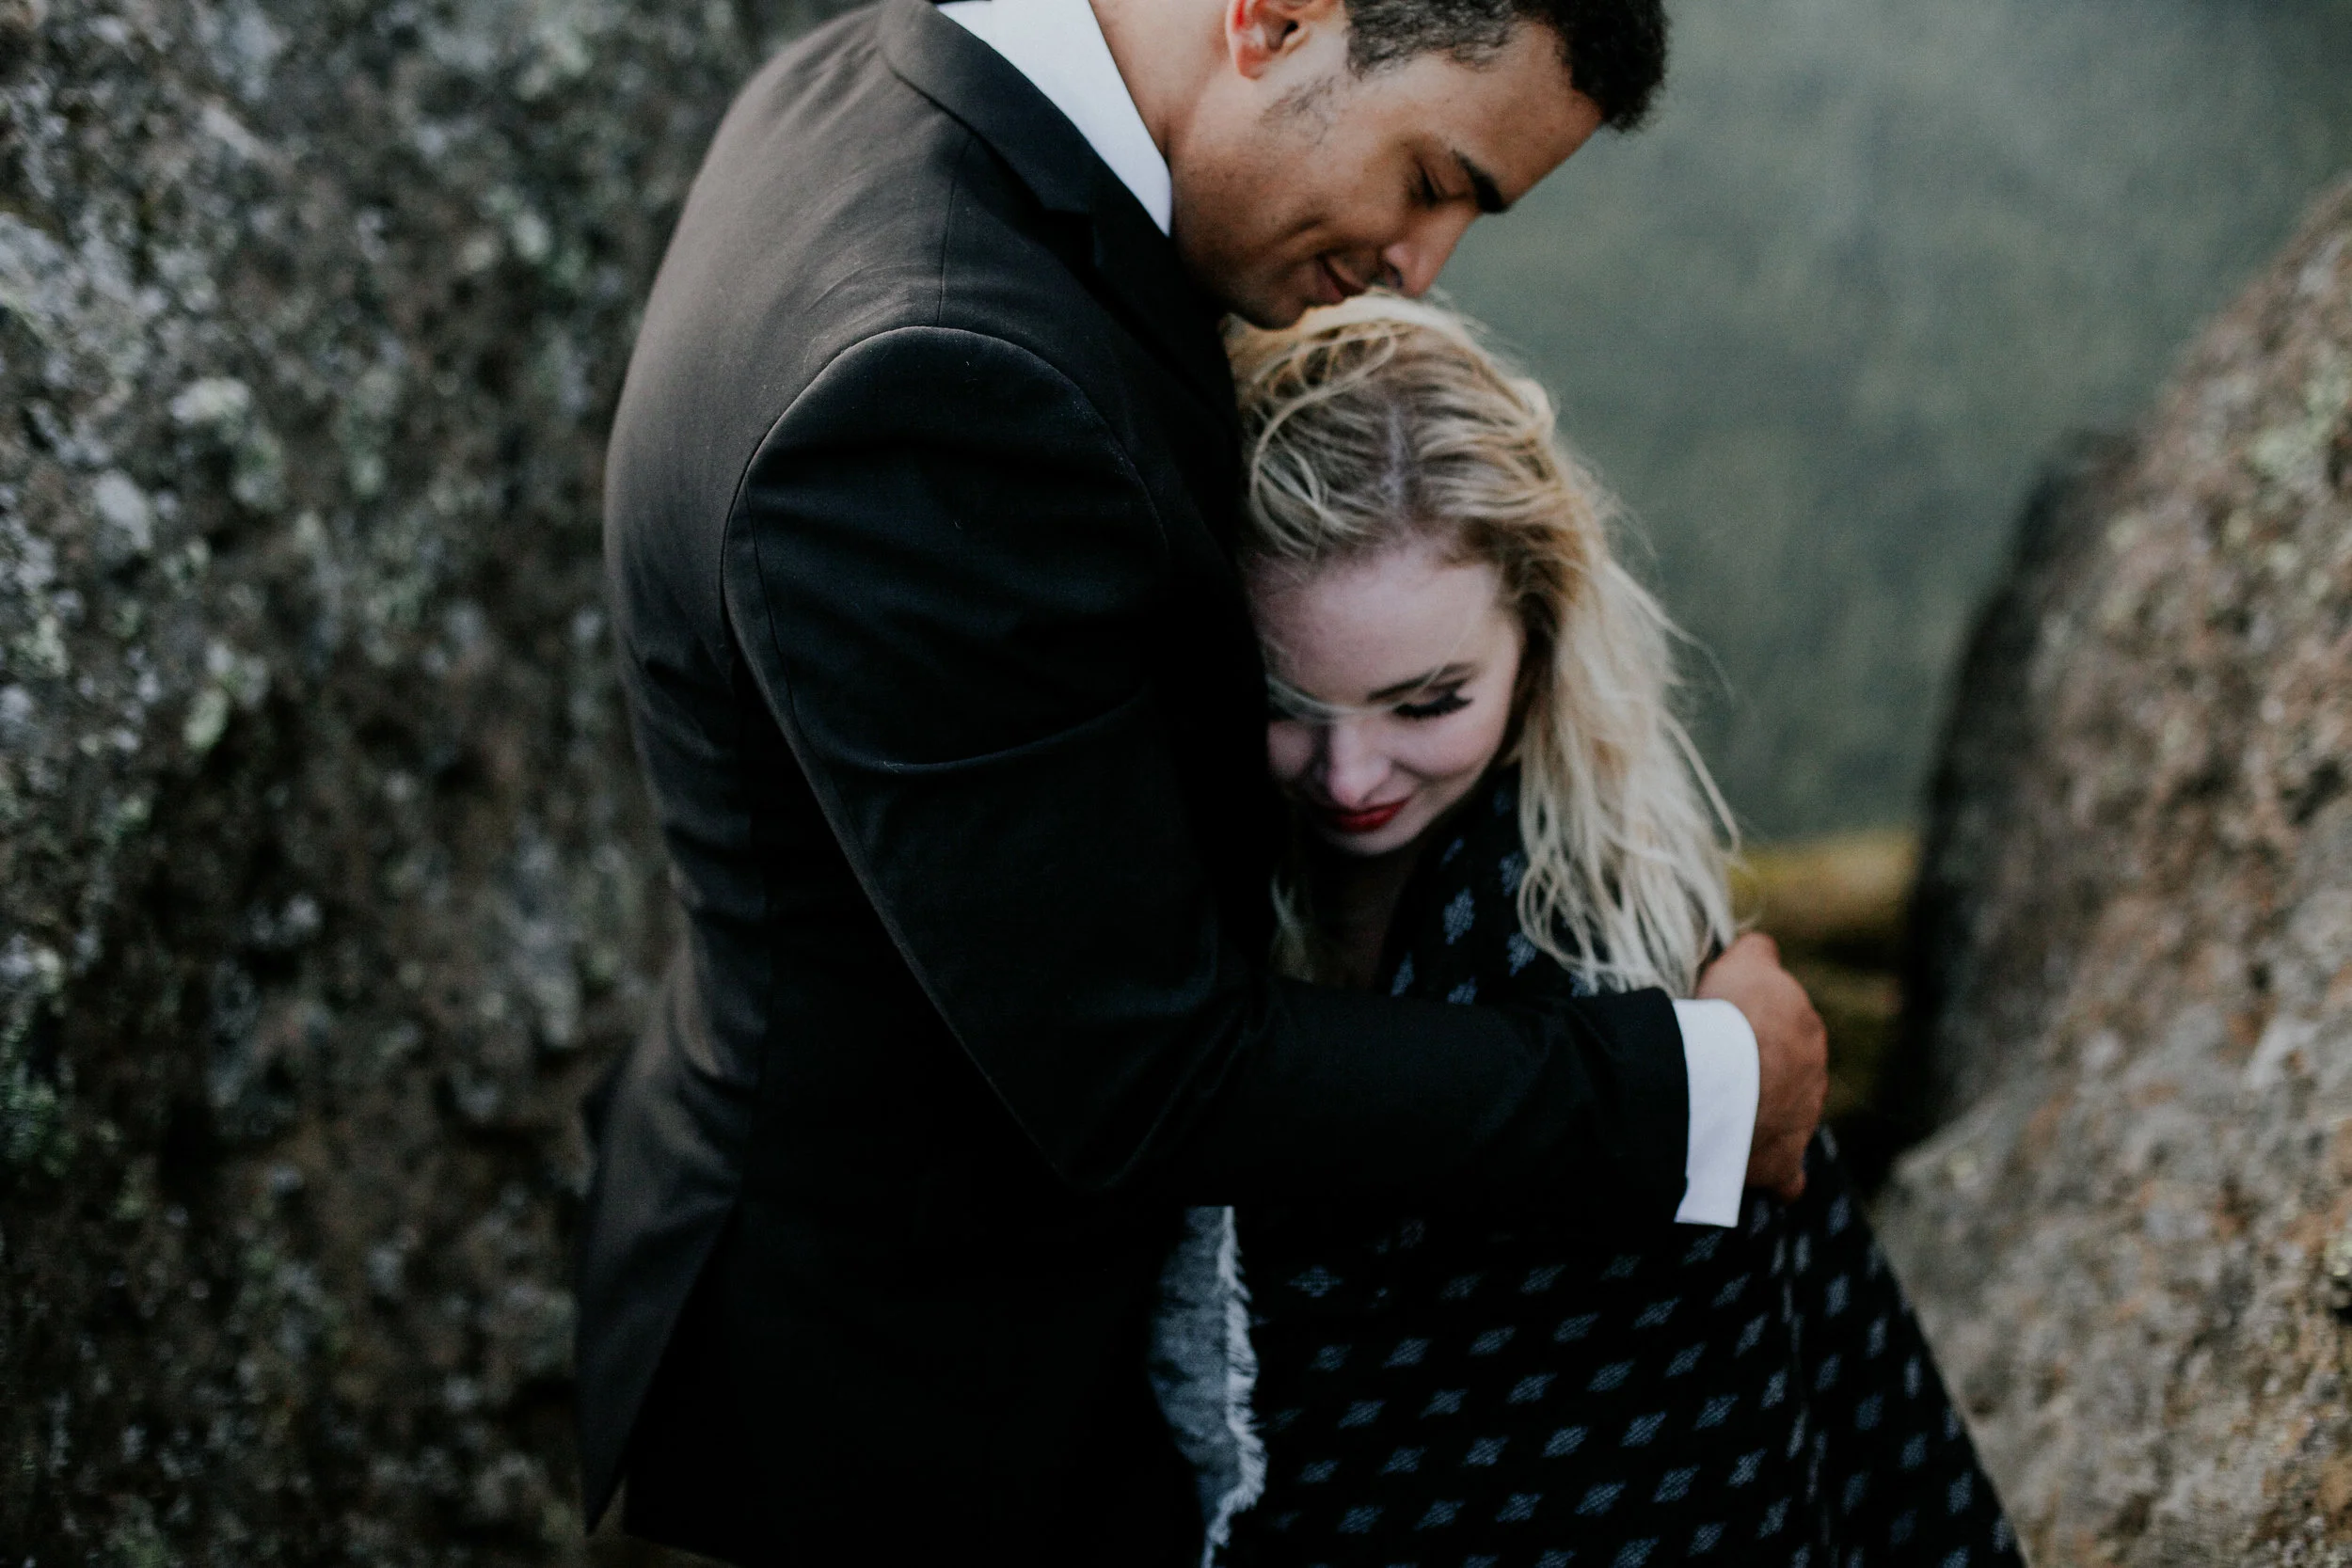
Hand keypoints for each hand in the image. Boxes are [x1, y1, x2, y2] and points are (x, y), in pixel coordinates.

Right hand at [1697, 932, 1826, 1202]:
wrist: (1721, 1073)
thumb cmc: (1729, 1013)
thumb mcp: (1744, 960)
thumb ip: (1759, 951)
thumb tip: (1762, 947)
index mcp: (1807, 1030)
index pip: (1790, 1027)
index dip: (1755, 1027)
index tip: (1726, 1030)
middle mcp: (1814, 1076)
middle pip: (1793, 1075)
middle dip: (1766, 1074)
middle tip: (1722, 1072)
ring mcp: (1802, 1123)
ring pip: (1791, 1119)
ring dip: (1767, 1119)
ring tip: (1727, 1118)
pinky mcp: (1782, 1163)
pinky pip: (1787, 1178)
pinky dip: (1778, 1178)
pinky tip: (1761, 1175)